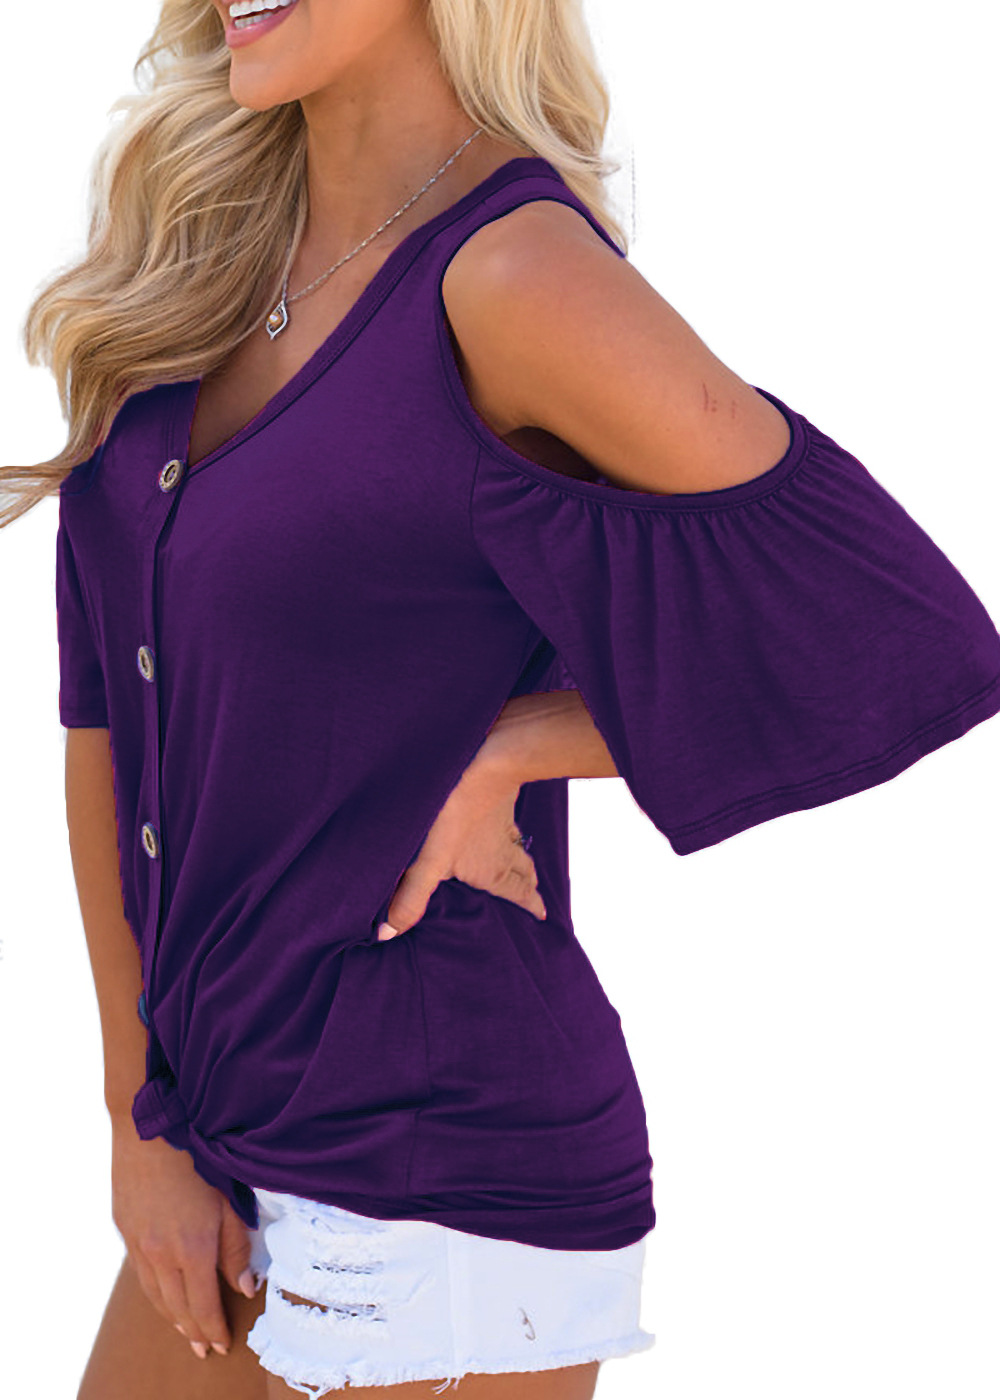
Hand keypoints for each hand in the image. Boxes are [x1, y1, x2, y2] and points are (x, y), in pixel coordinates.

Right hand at [110, 1113, 259, 1358]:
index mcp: (191, 1248)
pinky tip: (163, 1295)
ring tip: (185, 1331)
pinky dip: (154, 1293)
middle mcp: (160, 1254)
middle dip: (192, 1331)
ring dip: (171, 1317)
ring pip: (154, 1295)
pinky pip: (139, 1274)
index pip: (202, 1305)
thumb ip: (236, 1248)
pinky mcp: (125, 1230)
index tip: (221, 1345)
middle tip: (203, 1348)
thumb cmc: (198, 1158)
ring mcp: (138, 1243)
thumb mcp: (228, 1201)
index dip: (212, 1329)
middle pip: (176, 1307)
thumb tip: (243, 1288)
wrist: (149, 1128)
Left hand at [378, 757, 544, 939]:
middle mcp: (502, 849)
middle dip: (528, 885)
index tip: (542, 915)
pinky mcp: (498, 796)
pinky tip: (504, 819)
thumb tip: (387, 935)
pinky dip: (510, 827)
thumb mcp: (428, 861)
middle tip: (534, 893)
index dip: (530, 905)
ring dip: (523, 858)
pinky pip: (509, 818)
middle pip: (523, 872)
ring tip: (525, 866)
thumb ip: (411, 896)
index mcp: (491, 870)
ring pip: (519, 845)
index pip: (517, 893)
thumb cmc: (454, 812)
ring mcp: (502, 821)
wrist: (483, 760)